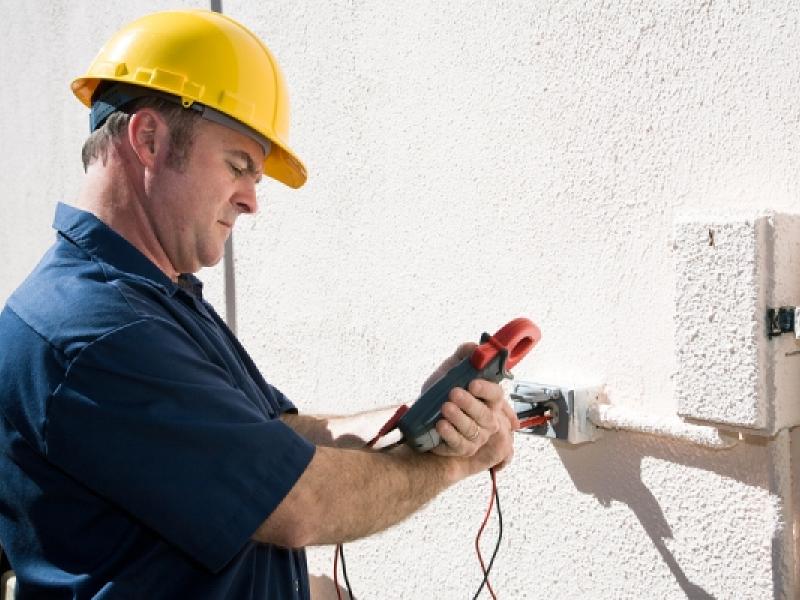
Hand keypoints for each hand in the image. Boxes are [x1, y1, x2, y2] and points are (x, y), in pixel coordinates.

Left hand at [428, 345, 518, 471]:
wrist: (423, 412)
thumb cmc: (442, 390)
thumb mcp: (450, 370)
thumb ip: (463, 356)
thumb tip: (474, 347)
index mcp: (489, 399)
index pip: (496, 394)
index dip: (486, 389)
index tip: (472, 383)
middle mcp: (487, 419)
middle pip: (485, 415)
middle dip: (469, 404)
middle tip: (453, 393)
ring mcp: (477, 436)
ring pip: (473, 430)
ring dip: (458, 418)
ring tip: (444, 407)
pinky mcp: (463, 448)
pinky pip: (459, 444)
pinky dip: (450, 435)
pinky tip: (440, 425)